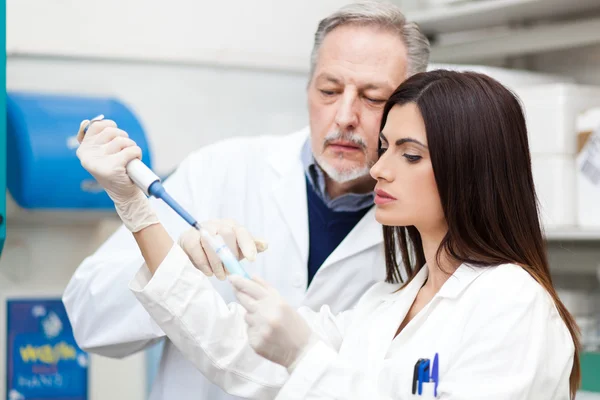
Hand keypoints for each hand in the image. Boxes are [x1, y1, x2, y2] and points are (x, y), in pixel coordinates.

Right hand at [76, 117, 158, 231]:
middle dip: (124, 138)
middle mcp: (87, 155)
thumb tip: (87, 121)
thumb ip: (94, 138)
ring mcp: (99, 161)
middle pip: (112, 131)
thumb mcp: (100, 154)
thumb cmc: (115, 170)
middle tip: (124, 151)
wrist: (124, 194)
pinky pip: (131, 150)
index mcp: (83, 149)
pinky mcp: (112, 167)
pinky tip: (133, 163)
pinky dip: (137, 154)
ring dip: (131, 147)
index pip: (97, 125)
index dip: (111, 127)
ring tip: (129, 159)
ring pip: (123, 140)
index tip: (115, 138)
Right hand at [178, 219, 267, 279]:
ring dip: (217, 263)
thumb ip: (251, 246)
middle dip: (230, 256)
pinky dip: (203, 264)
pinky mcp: (188, 237)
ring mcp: (201, 229)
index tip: (252, 260)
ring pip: (211, 242)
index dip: (248, 245)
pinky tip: (209, 272)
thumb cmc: (221, 249)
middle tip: (230, 272)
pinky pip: (196, 249)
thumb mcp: (238, 249)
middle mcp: (217, 224)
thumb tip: (265, 244)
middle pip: (227, 234)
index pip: (241, 232)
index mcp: (231, 226)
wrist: (196, 251)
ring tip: (221, 276)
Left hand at [228, 275, 316, 369]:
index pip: (253, 288)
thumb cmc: (296, 326)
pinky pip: (249, 331)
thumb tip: (252, 277)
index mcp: (276, 303)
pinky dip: (255, 331)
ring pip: (247, 317)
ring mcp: (260, 329)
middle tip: (236, 290)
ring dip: (253, 317)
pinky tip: (267, 335)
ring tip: (267, 323)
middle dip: (240, 294)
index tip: (232, 277)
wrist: (303, 351)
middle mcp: (267, 315)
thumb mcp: (285, 304)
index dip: (240, 282)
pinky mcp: (256, 343)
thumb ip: (268, 290)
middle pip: (245, 300)